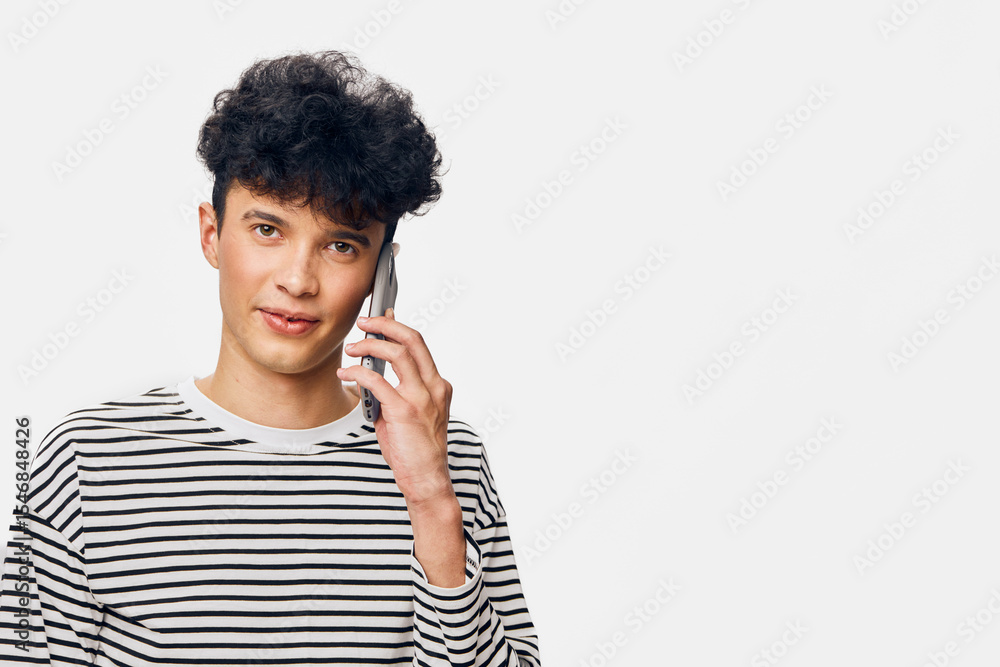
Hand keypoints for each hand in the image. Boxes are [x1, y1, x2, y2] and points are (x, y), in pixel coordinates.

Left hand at [337, 308, 454, 506]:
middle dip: (385, 325)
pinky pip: (377, 380)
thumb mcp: (410, 413)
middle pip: (412, 339)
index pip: (419, 345)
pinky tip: (346, 374)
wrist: (427, 479)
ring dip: (370, 344)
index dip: (398, 327)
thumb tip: (372, 370)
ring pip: (397, 352)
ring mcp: (421, 397)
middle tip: (364, 323)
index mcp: (437, 386)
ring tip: (352, 348)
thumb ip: (396, 390)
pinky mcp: (405, 410)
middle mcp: (434, 386)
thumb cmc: (416, 450)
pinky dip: (358, 372)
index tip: (382, 317)